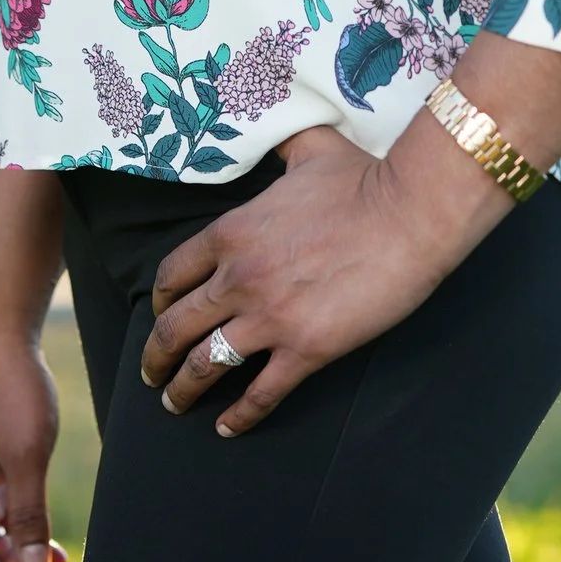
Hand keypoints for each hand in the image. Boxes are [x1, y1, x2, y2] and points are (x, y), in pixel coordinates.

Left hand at [137, 123, 452, 437]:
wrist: (409, 213)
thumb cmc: (363, 178)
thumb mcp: (310, 150)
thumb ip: (281, 148)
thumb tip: (277, 132)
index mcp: (233, 230)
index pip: (174, 272)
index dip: (161, 299)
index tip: (159, 313)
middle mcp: (239, 277)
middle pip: (177, 326)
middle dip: (156, 355)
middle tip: (151, 374)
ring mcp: (269, 317)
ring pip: (206, 366)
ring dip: (183, 391)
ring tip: (175, 405)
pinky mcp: (305, 350)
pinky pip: (259, 394)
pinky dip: (239, 417)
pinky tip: (227, 429)